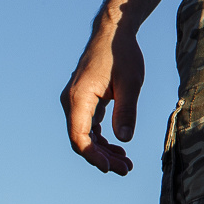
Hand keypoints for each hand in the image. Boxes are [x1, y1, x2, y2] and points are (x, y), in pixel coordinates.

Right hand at [61, 26, 142, 174]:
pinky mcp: (84, 101)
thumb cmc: (123, 55)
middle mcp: (72, 102)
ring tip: (126, 163)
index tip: (110, 168)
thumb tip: (124, 139)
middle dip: (103, 157)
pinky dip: (102, 139)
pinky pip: (89, 126)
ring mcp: (76, 102)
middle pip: (82, 140)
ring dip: (104, 150)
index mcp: (79, 98)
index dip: (93, 156)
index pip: (79, 137)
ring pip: (85, 135)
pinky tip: (119, 147)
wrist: (113, 34)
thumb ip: (126, 111)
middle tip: (126, 170)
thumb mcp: (131, 83)